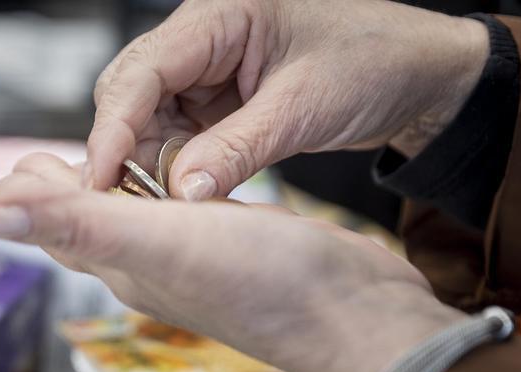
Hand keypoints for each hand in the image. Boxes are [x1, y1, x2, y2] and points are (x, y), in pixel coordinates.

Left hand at [0, 153, 465, 371]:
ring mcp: (189, 254)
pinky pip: (182, 207)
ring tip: (116, 143)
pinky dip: (168, 182)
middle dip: (72, 177)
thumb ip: (77, 222)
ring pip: (133, 211)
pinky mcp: (231, 241)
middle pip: (87, 215)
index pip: (52, 222)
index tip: (39, 150)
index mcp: (116, 264)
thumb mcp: (157, 240)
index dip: (37, 184)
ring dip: (119, 178)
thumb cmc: (262, 283)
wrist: (353, 314)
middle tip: (75, 139)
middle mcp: (146, 263)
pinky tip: (179, 168)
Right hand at [86, 0, 488, 199]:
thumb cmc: (376, 62)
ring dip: (149, 163)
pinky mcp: (213, 101)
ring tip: (165, 204)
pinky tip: (184, 193)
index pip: (142, 70)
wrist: (421, 74)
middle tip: (126, 201)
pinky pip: (174, 136)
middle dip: (124, 147)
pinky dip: (174, 167)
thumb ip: (238, 150)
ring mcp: (203, 71)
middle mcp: (200, 38)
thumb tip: (181, 193)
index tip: (100, 176)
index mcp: (219, 15)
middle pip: (129, 92)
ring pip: (145, 119)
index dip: (113, 126)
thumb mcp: (305, 109)